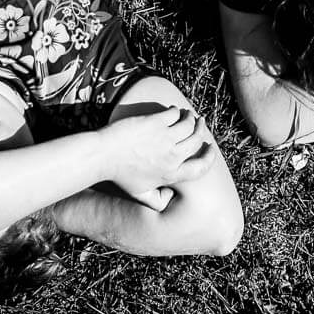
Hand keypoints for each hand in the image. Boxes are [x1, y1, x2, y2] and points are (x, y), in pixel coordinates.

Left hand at [98, 107, 213, 203]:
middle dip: (201, 131)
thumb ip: (156, 202)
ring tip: (189, 115)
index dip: (209, 158)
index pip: (200, 167)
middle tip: (200, 124)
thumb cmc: (120, 175)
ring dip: (191, 119)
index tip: (210, 149)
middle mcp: (172, 156)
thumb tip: (170, 201)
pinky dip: (177, 111)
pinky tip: (174, 111)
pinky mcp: (156, 122)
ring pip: (189, 124)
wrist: (103, 155)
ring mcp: (165, 138)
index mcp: (171, 174)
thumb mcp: (139, 194)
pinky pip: (175, 113)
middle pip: (197, 141)